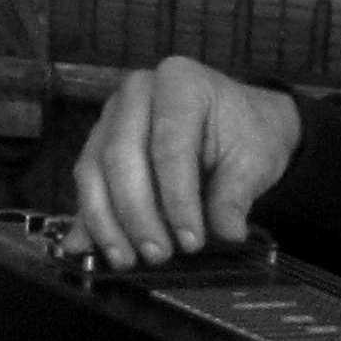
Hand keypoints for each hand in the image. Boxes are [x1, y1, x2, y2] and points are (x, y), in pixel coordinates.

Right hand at [67, 57, 302, 267]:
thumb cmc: (247, 134)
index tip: (191, 240)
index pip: (170, 146)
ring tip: (127, 259)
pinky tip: (90, 248)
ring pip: (93, 171)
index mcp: (180, 81)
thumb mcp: (255, 161)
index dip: (178, 198)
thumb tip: (227, 232)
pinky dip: (89, 218)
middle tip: (158, 253)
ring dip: (106, 221)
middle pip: (121, 156)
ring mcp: (111, 116)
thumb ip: (236, 195)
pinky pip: (86, 182)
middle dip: (137, 213)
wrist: (240, 122)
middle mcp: (136, 91)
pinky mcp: (97, 142)